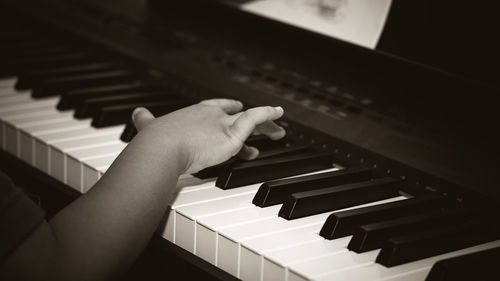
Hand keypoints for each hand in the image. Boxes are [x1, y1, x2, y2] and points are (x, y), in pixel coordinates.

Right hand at [131, 99, 284, 172]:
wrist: (160, 150)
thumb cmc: (154, 142)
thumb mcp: (149, 125)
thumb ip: (145, 119)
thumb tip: (137, 112)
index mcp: (194, 113)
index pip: (217, 108)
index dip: (228, 110)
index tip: (235, 111)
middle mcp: (211, 115)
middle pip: (237, 114)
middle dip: (249, 120)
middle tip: (261, 126)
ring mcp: (223, 124)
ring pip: (251, 120)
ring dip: (266, 125)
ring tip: (278, 131)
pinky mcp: (232, 136)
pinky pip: (255, 120)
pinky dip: (268, 115)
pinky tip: (278, 115)